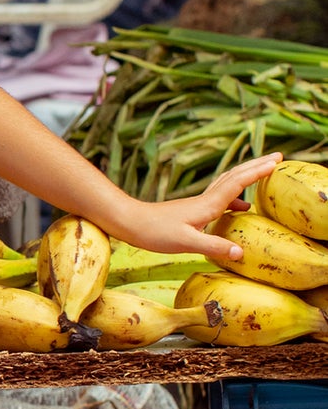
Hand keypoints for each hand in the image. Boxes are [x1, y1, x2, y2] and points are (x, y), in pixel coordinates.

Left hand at [115, 153, 282, 259]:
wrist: (128, 222)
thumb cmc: (153, 232)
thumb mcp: (185, 242)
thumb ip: (213, 246)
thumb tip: (242, 252)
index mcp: (208, 205)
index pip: (238, 183)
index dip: (258, 172)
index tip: (277, 162)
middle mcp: (205, 200)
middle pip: (235, 177)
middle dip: (257, 166)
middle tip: (279, 156)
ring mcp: (198, 204)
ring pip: (228, 184)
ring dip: (247, 177)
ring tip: (266, 174)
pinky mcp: (192, 210)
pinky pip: (220, 197)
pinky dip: (235, 196)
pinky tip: (241, 207)